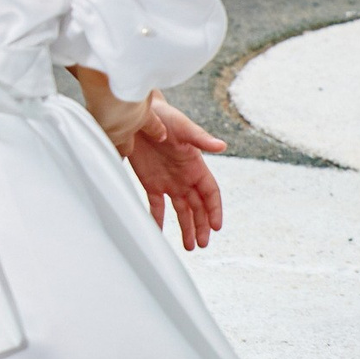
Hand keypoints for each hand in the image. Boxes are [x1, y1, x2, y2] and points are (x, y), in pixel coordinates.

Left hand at [123, 99, 228, 251]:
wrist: (138, 111)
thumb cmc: (163, 115)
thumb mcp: (182, 126)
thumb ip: (200, 138)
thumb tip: (222, 146)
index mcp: (196, 165)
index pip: (210, 193)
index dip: (215, 210)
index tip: (216, 227)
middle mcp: (184, 177)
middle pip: (198, 206)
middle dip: (202, 225)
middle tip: (201, 244)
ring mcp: (168, 181)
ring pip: (181, 210)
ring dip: (186, 227)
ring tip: (189, 246)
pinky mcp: (150, 182)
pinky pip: (155, 205)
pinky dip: (157, 219)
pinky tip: (158, 233)